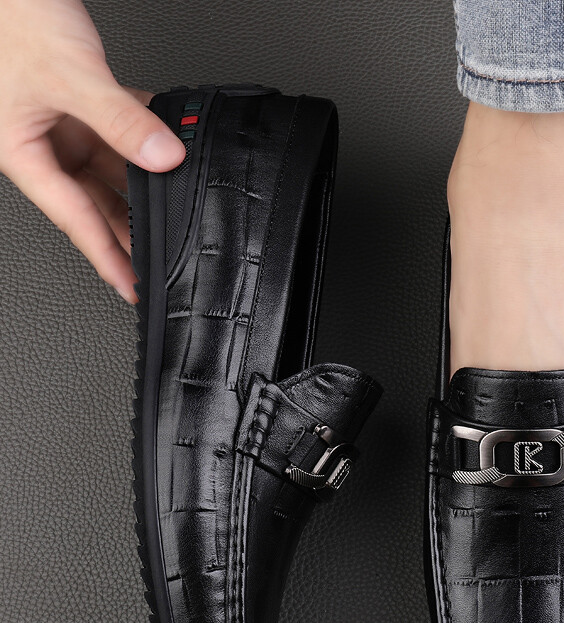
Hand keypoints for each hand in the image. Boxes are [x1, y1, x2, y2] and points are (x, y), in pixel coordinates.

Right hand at [0, 0, 185, 301]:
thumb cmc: (9, 16)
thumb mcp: (69, 75)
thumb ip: (119, 119)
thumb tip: (164, 156)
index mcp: (25, 153)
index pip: (75, 221)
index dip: (108, 257)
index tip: (131, 288)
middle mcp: (45, 144)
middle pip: (98, 201)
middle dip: (133, 229)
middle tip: (167, 256)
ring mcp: (64, 122)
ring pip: (114, 167)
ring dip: (146, 183)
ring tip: (179, 208)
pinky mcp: (81, 100)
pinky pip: (122, 128)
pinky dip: (147, 135)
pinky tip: (173, 143)